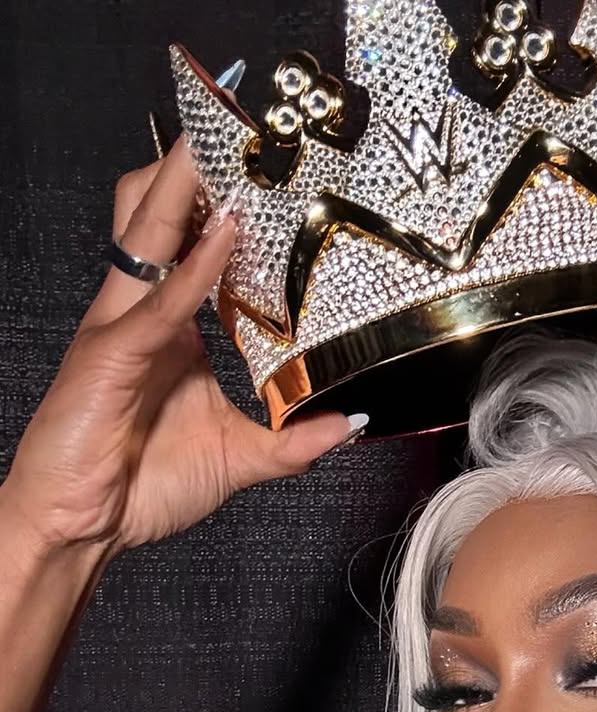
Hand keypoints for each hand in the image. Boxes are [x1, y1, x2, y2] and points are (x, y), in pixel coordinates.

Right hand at [3, 134, 355, 554]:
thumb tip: (349, 422)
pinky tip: (224, 235)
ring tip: (229, 148)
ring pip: (146, 231)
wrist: (83, 528)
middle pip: (160, 214)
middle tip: (248, 134)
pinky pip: (158, 299)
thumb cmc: (142, 485)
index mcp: (170, 327)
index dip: (227, 206)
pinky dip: (192, 265)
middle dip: (196, 169)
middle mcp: (144, 313)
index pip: (193, 245)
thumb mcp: (239, 457)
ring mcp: (122, 326)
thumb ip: (293, 440)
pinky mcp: (110, 354)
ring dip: (187, 188)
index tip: (277, 179)